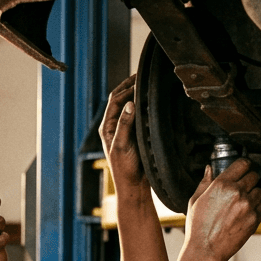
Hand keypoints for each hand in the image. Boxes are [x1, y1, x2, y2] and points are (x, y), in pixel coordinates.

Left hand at [100, 75, 145, 189]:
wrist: (134, 187)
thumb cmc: (125, 170)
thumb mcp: (122, 146)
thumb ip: (125, 125)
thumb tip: (129, 104)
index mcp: (107, 128)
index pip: (115, 100)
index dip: (125, 88)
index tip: (138, 78)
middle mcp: (114, 127)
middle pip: (120, 100)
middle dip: (129, 86)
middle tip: (141, 74)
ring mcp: (124, 131)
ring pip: (129, 107)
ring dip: (136, 94)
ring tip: (147, 83)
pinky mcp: (134, 136)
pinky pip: (138, 116)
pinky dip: (143, 106)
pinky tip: (152, 102)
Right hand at [184, 159, 260, 260]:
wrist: (205, 250)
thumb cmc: (197, 227)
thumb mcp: (195, 201)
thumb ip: (205, 182)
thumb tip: (210, 169)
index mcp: (221, 185)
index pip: (243, 164)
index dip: (244, 165)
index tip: (244, 169)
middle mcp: (236, 192)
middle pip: (254, 176)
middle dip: (250, 180)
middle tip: (243, 188)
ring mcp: (247, 206)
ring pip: (260, 191)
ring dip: (254, 194)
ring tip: (243, 203)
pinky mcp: (254, 219)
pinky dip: (256, 208)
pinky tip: (245, 214)